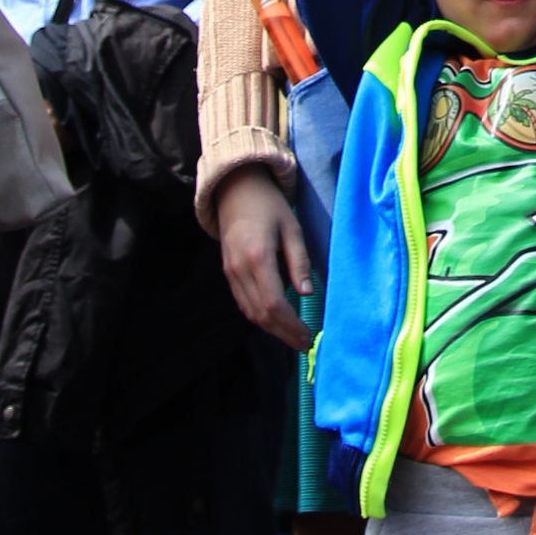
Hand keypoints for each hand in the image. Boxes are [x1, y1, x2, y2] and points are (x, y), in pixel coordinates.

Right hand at [215, 165, 314, 346]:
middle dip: (283, 334)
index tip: (308, 336)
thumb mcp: (292, 228)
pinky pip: (243, 302)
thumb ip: (299, 261)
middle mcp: (239, 269)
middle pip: (260, 314)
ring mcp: (230, 272)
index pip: (273, 303)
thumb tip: (307, 294)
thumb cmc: (269, 205)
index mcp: (258, 257)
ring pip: (250, 312)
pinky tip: (277, 320)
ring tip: (294, 337)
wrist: (236, 189)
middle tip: (305, 345)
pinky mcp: (228, 272)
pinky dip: (260, 316)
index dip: (291, 325)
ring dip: (272, 329)